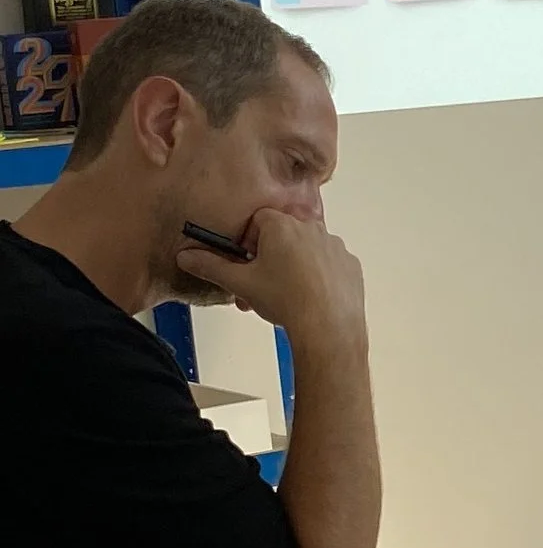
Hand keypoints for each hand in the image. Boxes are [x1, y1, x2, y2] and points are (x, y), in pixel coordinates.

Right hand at [177, 210, 365, 348]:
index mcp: (281, 225)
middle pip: (281, 236)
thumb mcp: (240, 283)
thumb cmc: (289, 301)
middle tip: (259, 284)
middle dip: (267, 258)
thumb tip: (189, 257)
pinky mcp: (348, 264)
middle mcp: (310, 229)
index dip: (247, 242)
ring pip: (305, 250)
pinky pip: (327, 264)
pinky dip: (317, 276)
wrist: (328, 327)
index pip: (256, 221)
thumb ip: (211, 266)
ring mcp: (333, 246)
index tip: (245, 261)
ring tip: (283, 296)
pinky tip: (307, 296)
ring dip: (292, 266)